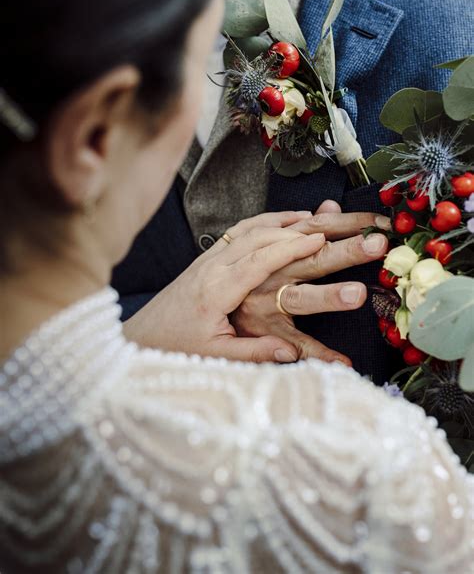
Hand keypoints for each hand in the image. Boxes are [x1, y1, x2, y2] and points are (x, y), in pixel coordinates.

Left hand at [124, 210, 333, 362]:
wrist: (142, 335)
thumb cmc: (177, 347)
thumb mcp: (216, 356)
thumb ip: (254, 352)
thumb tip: (291, 354)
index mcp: (216, 290)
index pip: (259, 260)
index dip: (290, 248)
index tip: (317, 239)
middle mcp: (212, 267)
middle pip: (257, 238)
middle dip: (292, 231)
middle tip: (324, 228)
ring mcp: (207, 259)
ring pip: (247, 230)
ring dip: (278, 222)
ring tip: (308, 218)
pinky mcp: (205, 258)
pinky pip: (237, 233)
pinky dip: (260, 222)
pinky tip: (278, 222)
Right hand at [230, 200, 389, 365]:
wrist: (194, 309)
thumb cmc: (242, 278)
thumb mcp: (266, 246)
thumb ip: (303, 229)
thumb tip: (330, 206)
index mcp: (279, 251)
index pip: (319, 230)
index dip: (350, 224)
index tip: (382, 222)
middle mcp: (274, 274)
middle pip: (314, 259)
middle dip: (346, 250)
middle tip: (377, 244)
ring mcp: (268, 304)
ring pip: (301, 298)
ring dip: (328, 295)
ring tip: (358, 294)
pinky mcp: (264, 333)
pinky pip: (295, 345)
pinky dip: (318, 353)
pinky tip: (343, 361)